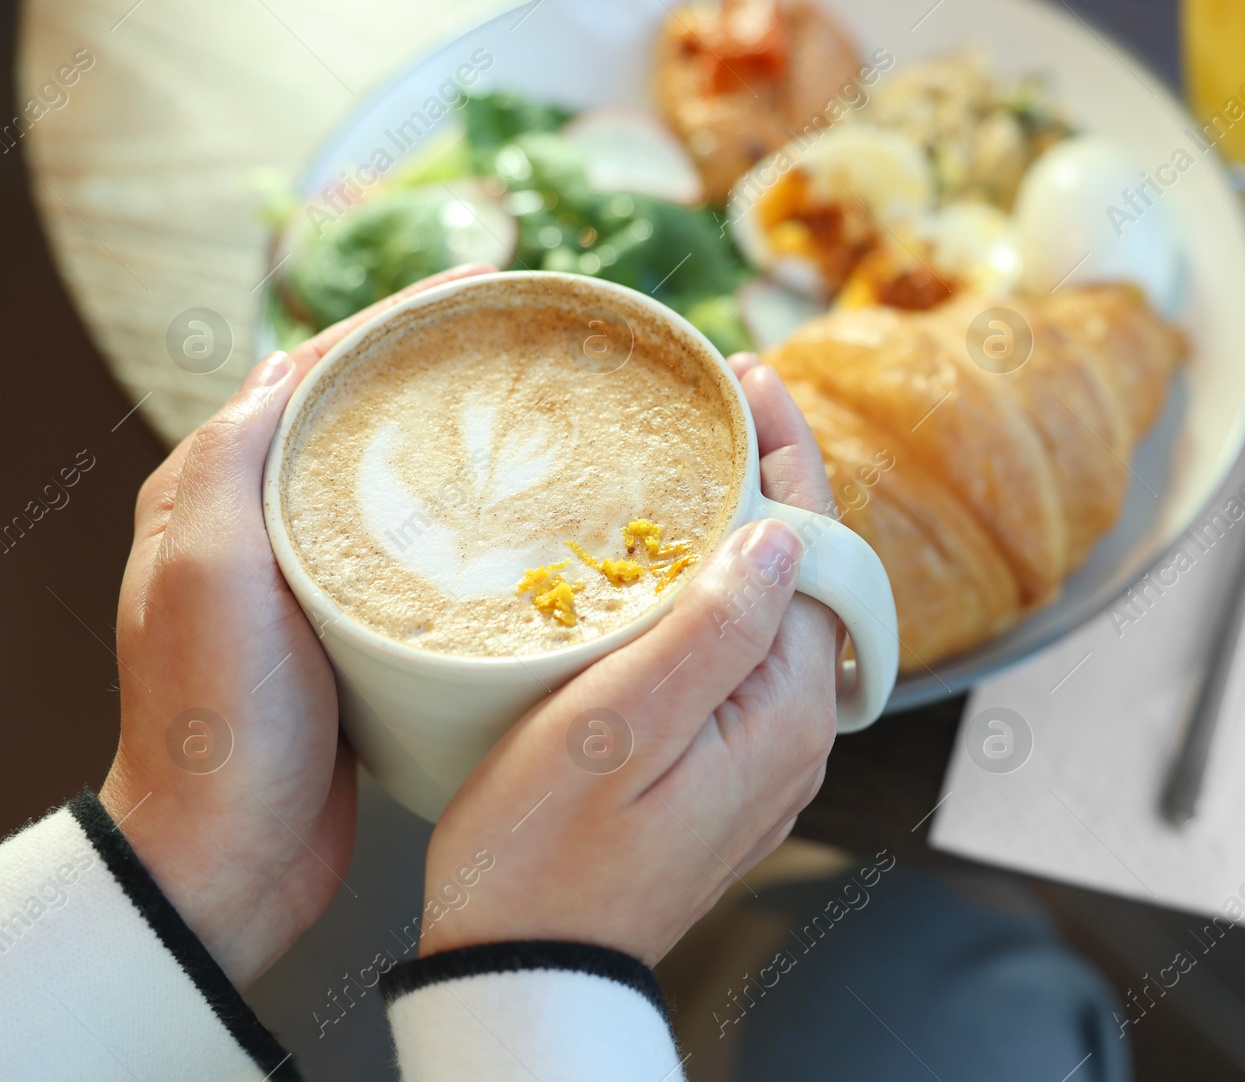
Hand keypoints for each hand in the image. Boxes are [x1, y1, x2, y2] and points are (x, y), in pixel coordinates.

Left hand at [100, 264, 497, 986]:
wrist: (230, 855)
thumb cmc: (216, 723)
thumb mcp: (205, 577)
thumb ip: (232, 462)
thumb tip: (290, 359)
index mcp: (218, 489)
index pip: (318, 368)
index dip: (403, 317)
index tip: (488, 284)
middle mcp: (265, 521)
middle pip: (367, 412)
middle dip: (448, 365)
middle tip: (538, 343)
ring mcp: (319, 578)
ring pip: (403, 479)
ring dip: (469, 439)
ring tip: (554, 414)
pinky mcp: (365, 631)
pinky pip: (425, 550)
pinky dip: (477, 520)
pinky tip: (535, 520)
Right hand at [420, 353, 839, 964]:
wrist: (527, 966)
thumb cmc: (545, 857)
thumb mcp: (618, 729)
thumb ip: (710, 630)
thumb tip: (779, 537)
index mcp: (784, 713)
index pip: (820, 554)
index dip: (791, 457)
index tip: (749, 382)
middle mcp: (791, 732)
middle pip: (805, 576)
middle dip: (772, 482)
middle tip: (719, 406)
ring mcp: (758, 753)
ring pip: (771, 611)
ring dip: (742, 531)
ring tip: (697, 461)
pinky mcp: (719, 766)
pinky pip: (738, 652)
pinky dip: (715, 589)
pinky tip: (670, 562)